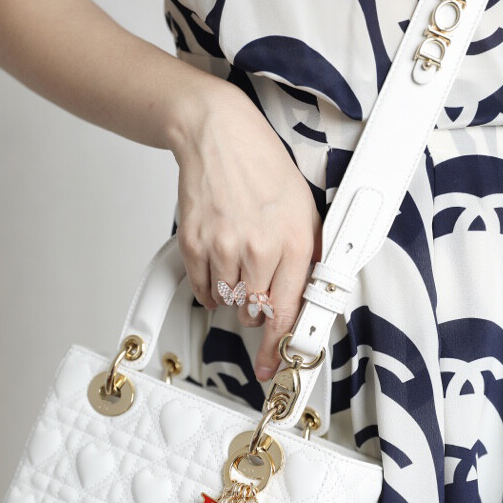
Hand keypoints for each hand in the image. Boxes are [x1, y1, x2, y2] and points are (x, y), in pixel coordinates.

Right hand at [172, 75, 322, 381]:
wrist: (219, 137)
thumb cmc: (263, 171)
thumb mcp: (305, 211)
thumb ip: (307, 258)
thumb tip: (307, 301)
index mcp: (293, 242)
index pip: (286, 312)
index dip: (277, 346)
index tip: (272, 365)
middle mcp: (259, 248)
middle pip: (254, 313)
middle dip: (258, 307)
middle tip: (258, 280)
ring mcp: (223, 247)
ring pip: (229, 303)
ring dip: (234, 294)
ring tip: (239, 259)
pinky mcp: (194, 245)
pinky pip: (203, 291)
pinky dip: (212, 287)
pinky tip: (220, 261)